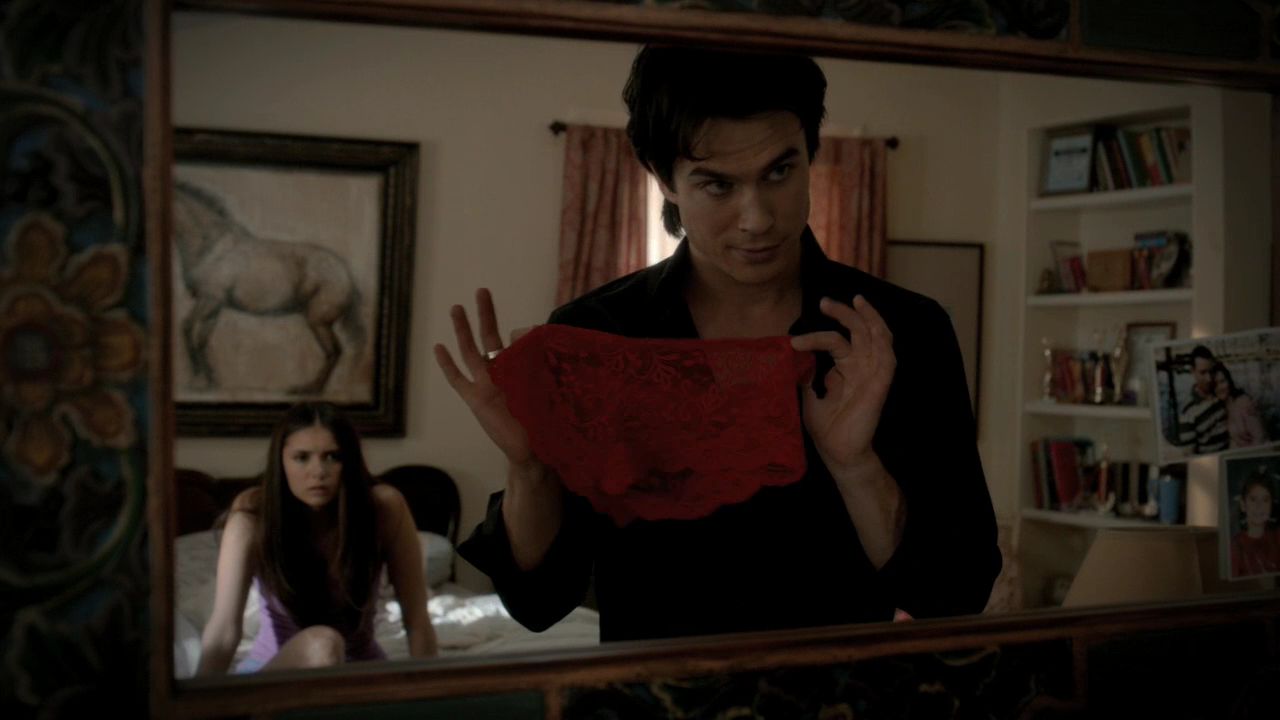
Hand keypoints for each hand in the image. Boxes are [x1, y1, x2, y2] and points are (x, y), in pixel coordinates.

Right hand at [434, 288, 538, 468]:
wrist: (532, 449)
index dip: (523, 332)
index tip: (531, 330)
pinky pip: (457, 379)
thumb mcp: (550, 386)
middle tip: (482, 290)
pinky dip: (448, 364)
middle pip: (489, 336)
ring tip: (456, 308)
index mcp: (521, 366)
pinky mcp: (474, 399)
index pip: (518, 339)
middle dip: (486, 314)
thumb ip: (546, 364)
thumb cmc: (546, 419)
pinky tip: (439, 347)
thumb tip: (537, 339)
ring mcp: (485, 384)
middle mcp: (502, 372)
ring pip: (470, 351)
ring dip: (463, 330)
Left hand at [790, 295, 895, 472]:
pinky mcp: (881, 384)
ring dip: (867, 317)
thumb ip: (806, 377)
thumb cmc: (828, 429)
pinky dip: (882, 339)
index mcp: (846, 369)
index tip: (794, 342)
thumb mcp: (809, 398)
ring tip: (855, 301)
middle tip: (823, 302)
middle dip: (844, 313)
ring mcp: (873, 374)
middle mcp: (861, 367)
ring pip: (877, 337)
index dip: (817, 336)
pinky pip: (887, 357)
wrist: (839, 454)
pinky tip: (874, 327)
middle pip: (859, 331)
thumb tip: (797, 358)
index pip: (837, 341)